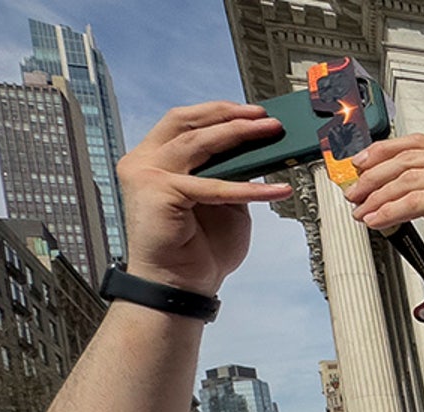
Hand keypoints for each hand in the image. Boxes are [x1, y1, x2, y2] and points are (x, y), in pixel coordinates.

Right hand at [115, 102, 292, 294]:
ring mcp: (146, 174)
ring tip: (273, 134)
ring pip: (199, 143)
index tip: (254, 112)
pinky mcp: (158, 191)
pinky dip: (251, 188)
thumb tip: (261, 149)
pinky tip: (279, 189)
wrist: (181, 286)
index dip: (219, 112)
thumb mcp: (224, 201)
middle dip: (230, 116)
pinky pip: (214, 185)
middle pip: (188, 123)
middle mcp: (144, 161)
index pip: (185, 123)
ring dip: (241, 135)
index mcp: (155, 159)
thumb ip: (232, 173)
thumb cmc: (199, 248)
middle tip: (266, 118)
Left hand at [345, 135, 423, 295]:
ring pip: (410, 178)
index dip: (385, 152)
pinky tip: (377, 220)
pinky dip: (391, 210)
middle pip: (410, 157)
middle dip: (373, 174)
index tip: (362, 165)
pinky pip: (418, 201)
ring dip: (377, 195)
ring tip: (361, 210)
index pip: (421, 144)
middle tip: (354, 191)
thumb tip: (399, 197)